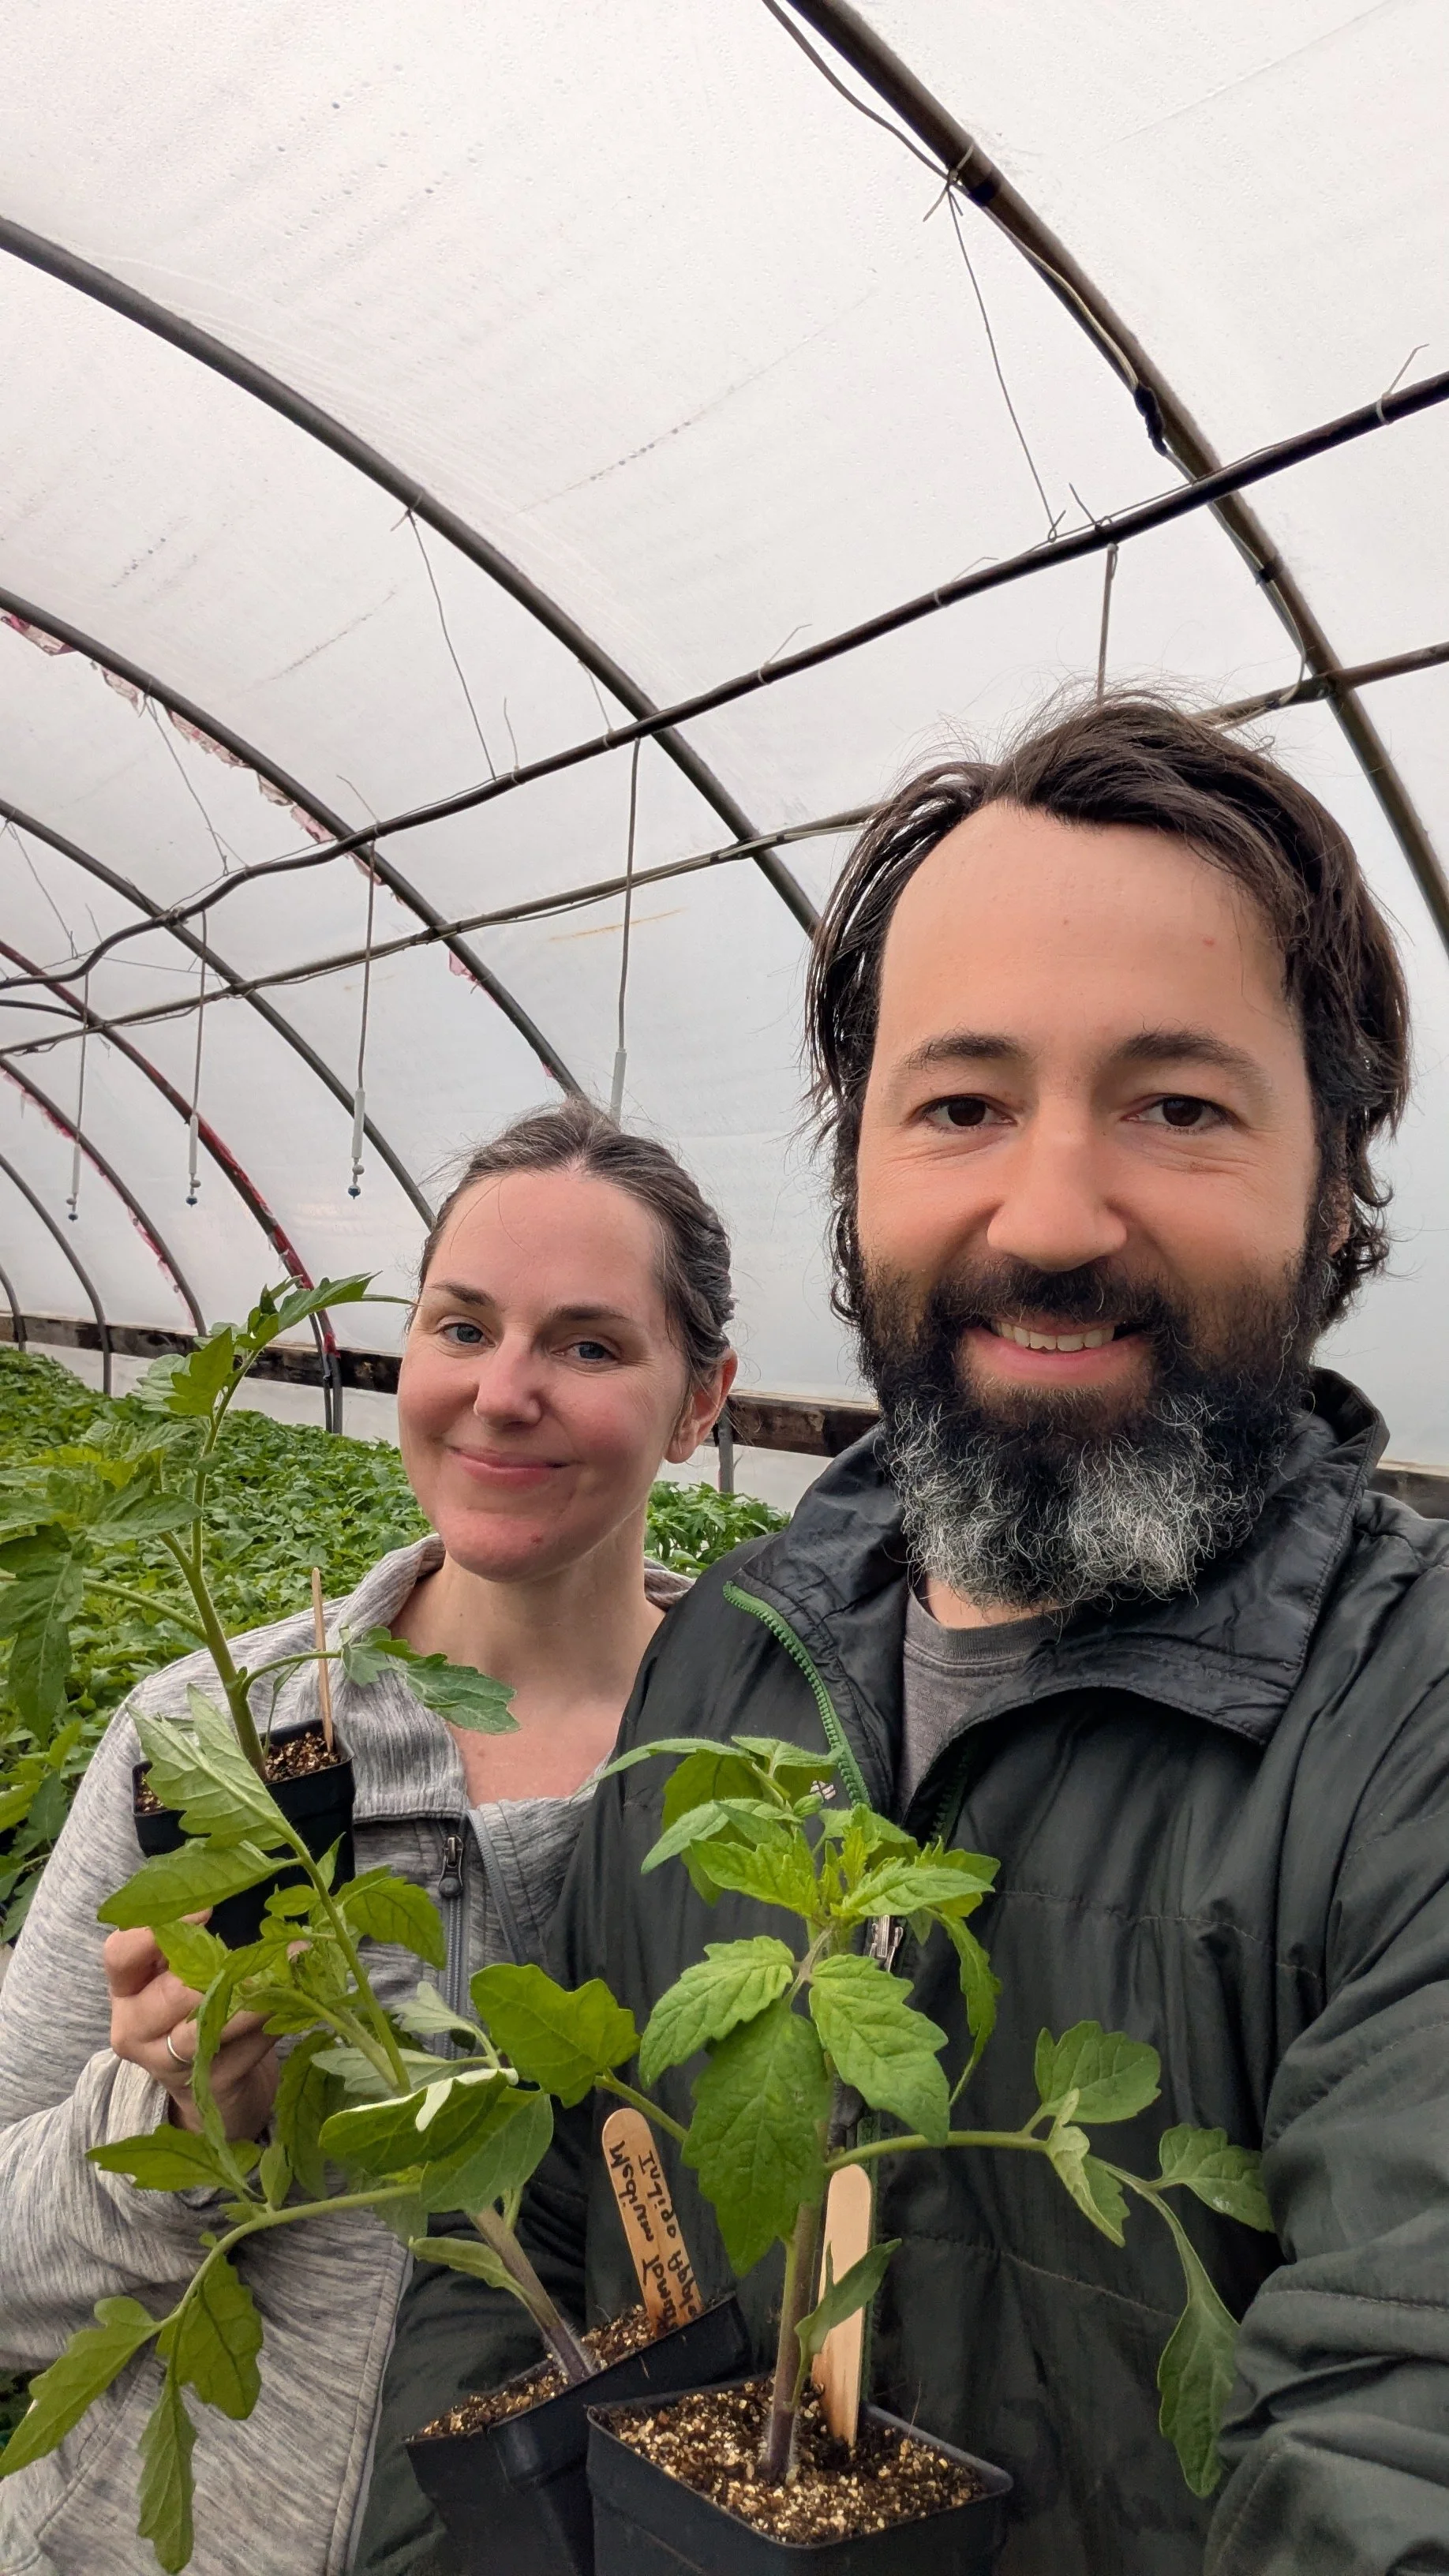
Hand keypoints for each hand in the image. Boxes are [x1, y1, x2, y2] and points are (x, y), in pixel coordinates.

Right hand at [105, 1923, 278, 2141]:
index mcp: (125, 1989)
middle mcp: (134, 2028)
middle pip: (172, 1991)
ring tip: (296, 1960)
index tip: (206, 1910)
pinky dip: (271, 2018)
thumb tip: (246, 1889)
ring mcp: (166, 2063)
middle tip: (267, 1944)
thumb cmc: (196, 2008)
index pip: (119, 1954)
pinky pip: (241, 2045)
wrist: (212, 2082)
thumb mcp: (183, 1971)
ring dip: (257, 1991)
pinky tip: (297, 1997)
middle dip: (223, 1967)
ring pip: (209, 2023)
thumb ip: (197, 1941)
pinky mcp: (205, 2083)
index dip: (155, 1931)